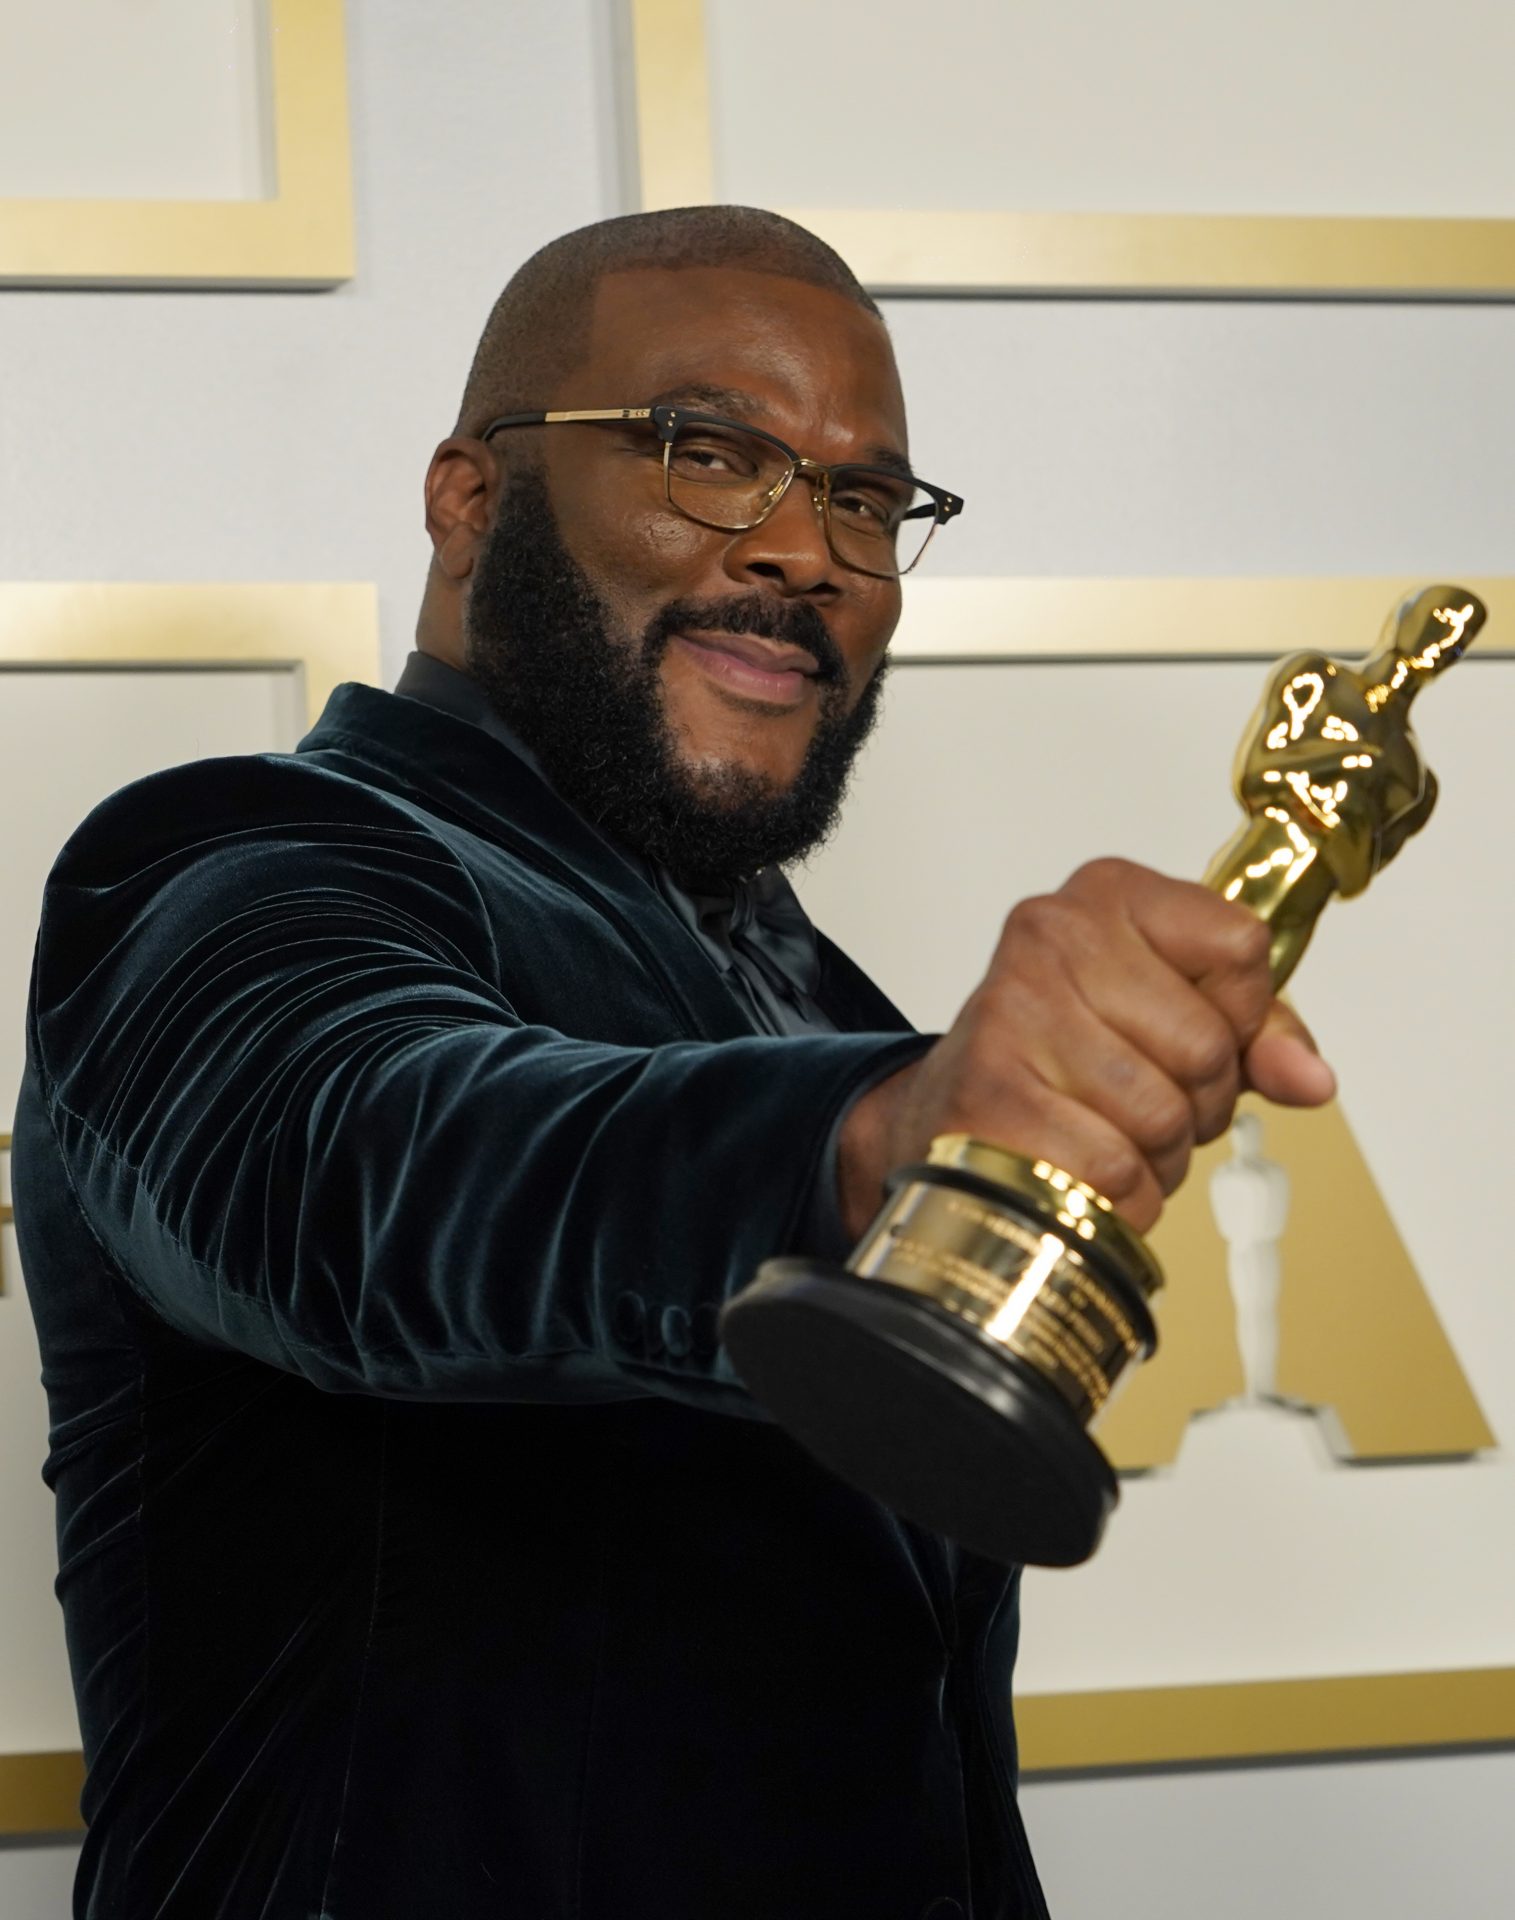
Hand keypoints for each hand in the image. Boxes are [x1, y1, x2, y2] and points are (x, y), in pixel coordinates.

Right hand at [838, 858, 1335, 1239]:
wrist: (953, 1113)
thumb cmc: (1071, 1059)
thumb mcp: (1174, 1019)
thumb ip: (1260, 1037)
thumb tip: (1311, 1080)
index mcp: (1110, 894)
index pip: (1240, 948)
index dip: (1241, 1015)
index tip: (1192, 1031)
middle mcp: (1053, 932)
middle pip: (1208, 1042)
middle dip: (1199, 1101)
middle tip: (1144, 1102)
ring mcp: (1013, 1009)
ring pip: (1163, 1113)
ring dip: (1158, 1156)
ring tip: (1109, 1136)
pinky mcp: (988, 1091)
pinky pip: (1112, 1168)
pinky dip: (1121, 1196)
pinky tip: (1085, 1175)